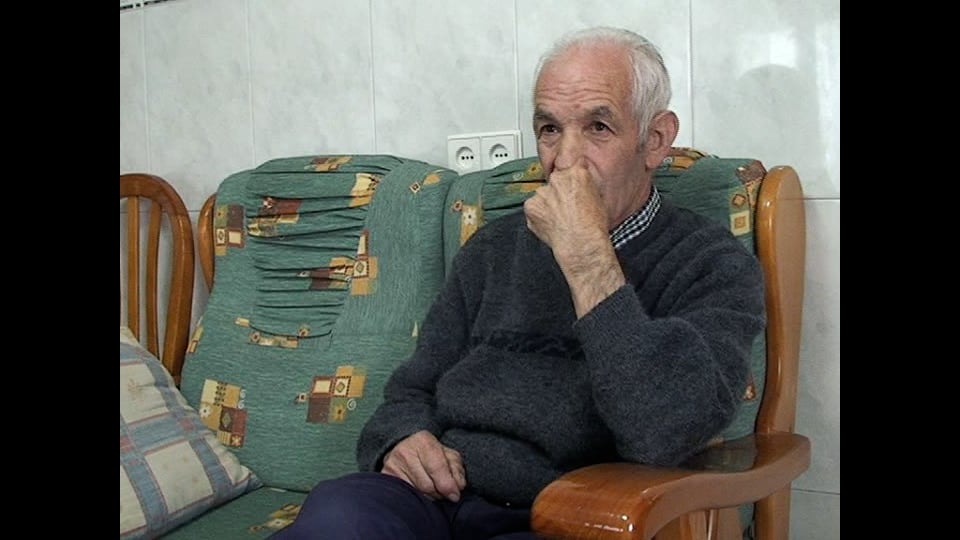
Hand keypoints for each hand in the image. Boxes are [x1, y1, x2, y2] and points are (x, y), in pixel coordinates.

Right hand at [381, 430, 466, 501]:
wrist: (404, 446)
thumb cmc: (431, 453)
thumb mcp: (448, 455)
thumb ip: (456, 469)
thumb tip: (458, 487)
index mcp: (423, 441)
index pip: (437, 467)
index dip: (448, 485)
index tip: (455, 495)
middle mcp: (405, 451)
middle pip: (427, 485)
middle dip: (440, 493)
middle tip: (444, 492)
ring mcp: (392, 465)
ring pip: (417, 493)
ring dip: (429, 496)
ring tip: (432, 489)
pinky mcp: (386, 477)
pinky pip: (406, 495)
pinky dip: (417, 497)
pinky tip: (420, 491)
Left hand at [523, 164, 625, 316]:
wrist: (581, 244)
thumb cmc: (593, 226)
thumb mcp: (598, 199)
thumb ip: (586, 186)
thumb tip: (581, 186)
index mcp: (576, 173)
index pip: (572, 165)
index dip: (572, 177)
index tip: (572, 185)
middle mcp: (557, 179)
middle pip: (556, 181)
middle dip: (559, 192)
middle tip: (567, 208)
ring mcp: (542, 192)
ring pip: (543, 195)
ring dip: (548, 204)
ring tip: (559, 219)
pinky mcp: (531, 206)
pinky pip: (534, 208)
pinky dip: (539, 215)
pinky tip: (550, 224)